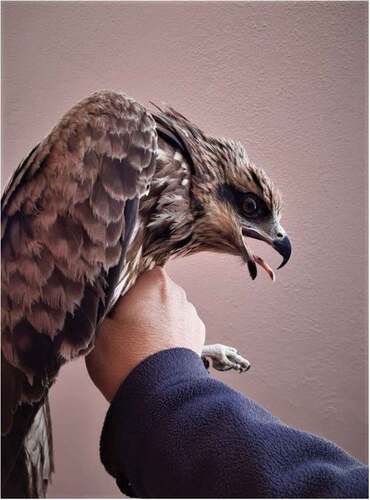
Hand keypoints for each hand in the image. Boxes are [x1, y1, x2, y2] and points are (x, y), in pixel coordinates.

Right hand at [85, 267, 205, 400]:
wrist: (160, 395)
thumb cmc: (125, 357)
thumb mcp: (95, 331)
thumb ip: (98, 310)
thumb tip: (99, 307)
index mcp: (154, 281)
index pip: (133, 275)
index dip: (119, 293)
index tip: (110, 312)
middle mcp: (178, 292)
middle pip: (151, 294)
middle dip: (139, 308)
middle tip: (121, 332)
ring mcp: (192, 315)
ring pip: (166, 313)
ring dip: (155, 324)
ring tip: (138, 349)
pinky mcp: (199, 338)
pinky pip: (178, 331)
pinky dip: (168, 339)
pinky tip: (155, 356)